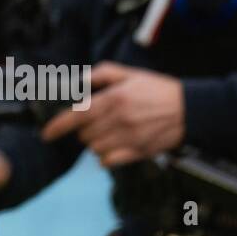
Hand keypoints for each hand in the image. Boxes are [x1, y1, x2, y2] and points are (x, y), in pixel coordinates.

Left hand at [41, 61, 184, 167]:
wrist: (190, 109)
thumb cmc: (157, 89)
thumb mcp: (129, 73)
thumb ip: (101, 74)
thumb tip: (79, 80)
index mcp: (114, 99)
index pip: (76, 116)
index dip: (57, 127)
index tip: (46, 135)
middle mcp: (119, 120)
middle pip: (84, 135)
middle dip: (83, 129)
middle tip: (95, 121)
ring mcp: (129, 138)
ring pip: (94, 149)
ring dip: (94, 142)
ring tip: (107, 131)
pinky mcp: (139, 152)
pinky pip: (109, 161)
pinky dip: (106, 156)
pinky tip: (114, 146)